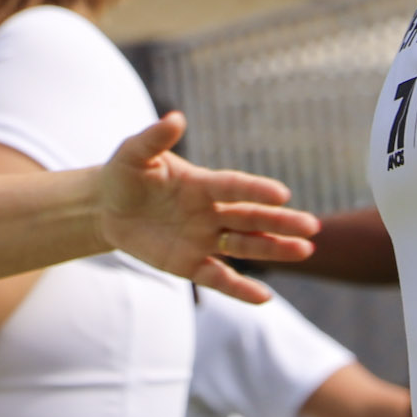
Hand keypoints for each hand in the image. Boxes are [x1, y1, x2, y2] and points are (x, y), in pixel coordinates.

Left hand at [95, 113, 319, 303]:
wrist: (106, 207)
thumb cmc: (124, 174)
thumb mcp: (134, 153)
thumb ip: (155, 138)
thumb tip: (175, 118)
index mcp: (202, 184)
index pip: (234, 187)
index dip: (256, 190)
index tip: (282, 193)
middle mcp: (210, 212)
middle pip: (251, 218)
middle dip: (280, 223)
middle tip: (311, 227)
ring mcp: (203, 240)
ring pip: (244, 246)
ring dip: (273, 250)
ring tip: (303, 252)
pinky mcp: (190, 264)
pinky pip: (218, 278)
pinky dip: (240, 289)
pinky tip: (264, 298)